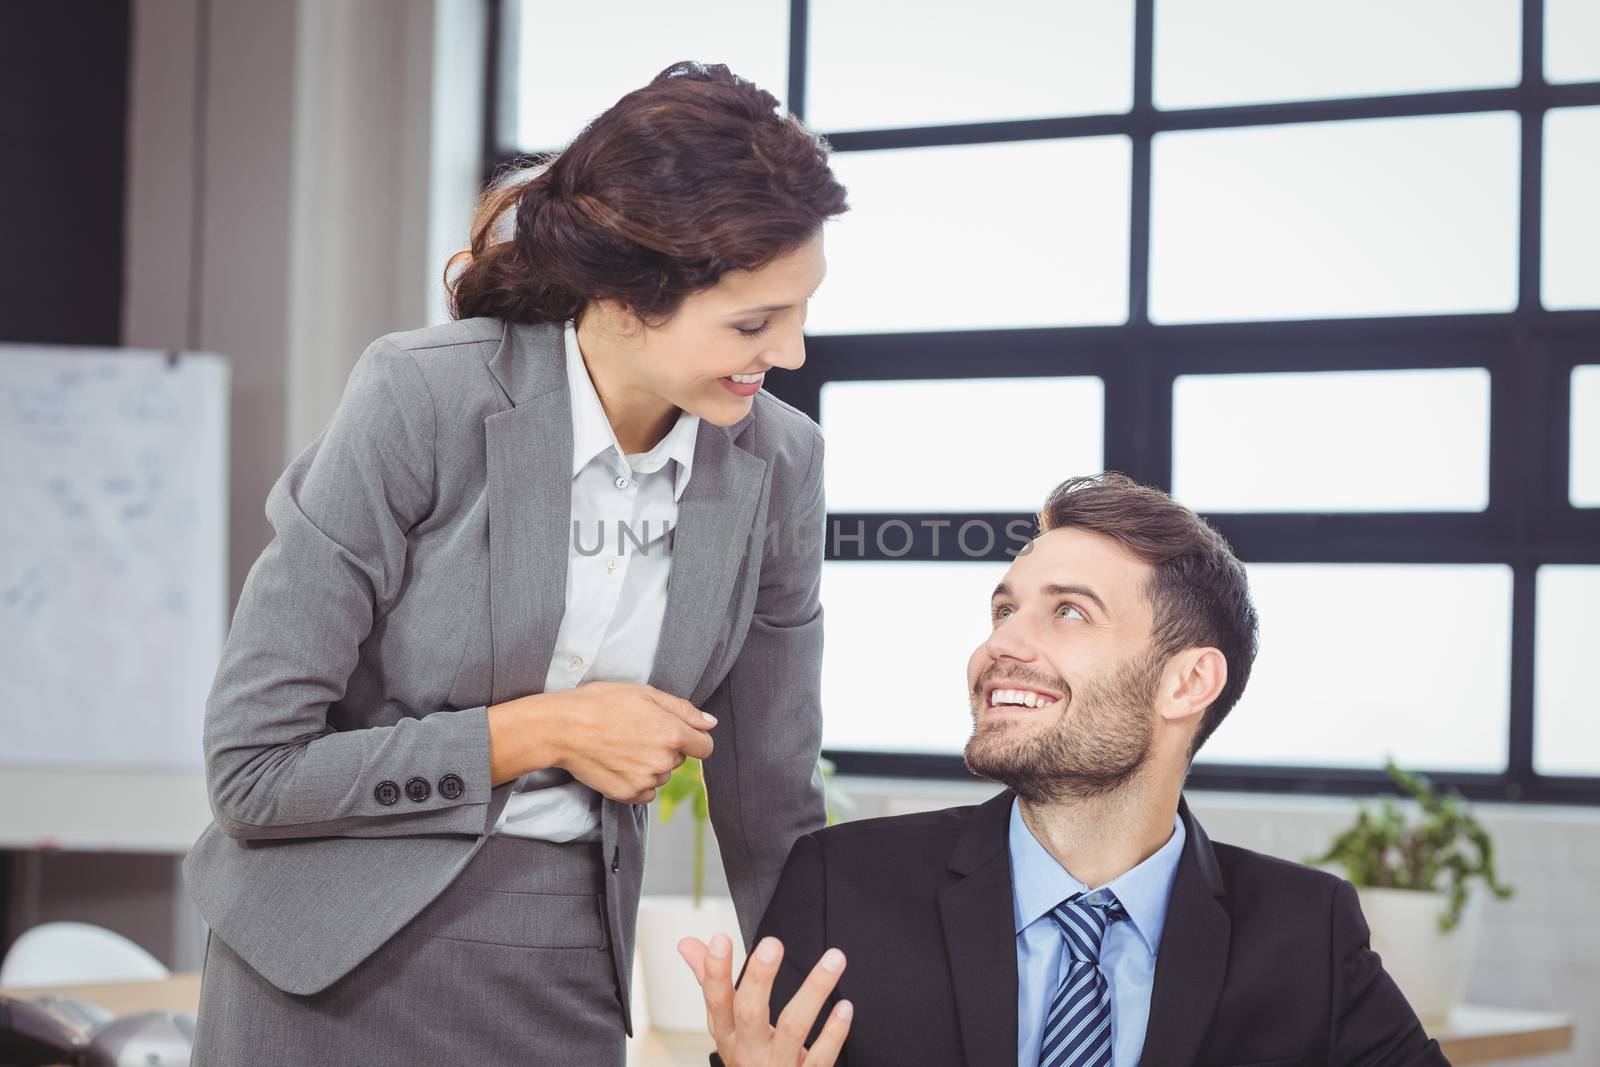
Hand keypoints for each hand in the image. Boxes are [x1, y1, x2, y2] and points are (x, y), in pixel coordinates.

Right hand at [488, 682, 715, 802]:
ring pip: (661, 776)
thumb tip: (710, 723)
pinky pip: (646, 793)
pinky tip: (618, 764)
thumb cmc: (601, 704)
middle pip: (679, 760)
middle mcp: (663, 761)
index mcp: (672, 734)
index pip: (705, 747)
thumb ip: (683, 710)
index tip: (676, 733)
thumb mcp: (645, 693)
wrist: (563, 728)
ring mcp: (646, 781)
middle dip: (666, 748)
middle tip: (636, 732)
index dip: (693, 738)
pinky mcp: (628, 796)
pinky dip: (636, 782)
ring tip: (622, 747)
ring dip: (650, 765)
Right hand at [678, 933, 852, 1066]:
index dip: (715, 972)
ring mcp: (777, 1066)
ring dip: (814, 991)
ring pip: (793, 1028)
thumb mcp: (726, 1025)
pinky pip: (821, 1056)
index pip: (716, 999)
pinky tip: (845, 1006)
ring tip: (834, 958)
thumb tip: (688, 944)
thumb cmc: (747, 1058)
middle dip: (759, 978)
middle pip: (749, 1013)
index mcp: (727, 1033)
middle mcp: (748, 1050)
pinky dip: (834, 1032)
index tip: (719, 938)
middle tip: (772, 943)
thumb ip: (711, 982)